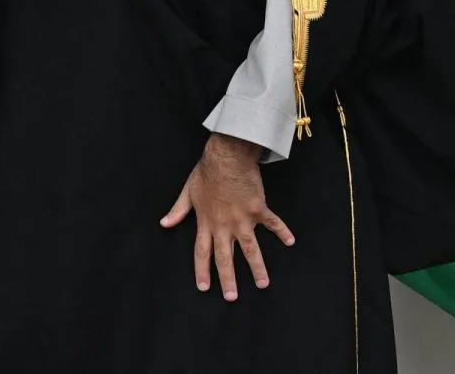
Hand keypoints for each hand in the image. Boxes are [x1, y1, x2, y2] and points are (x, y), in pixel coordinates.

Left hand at [161, 133, 294, 300]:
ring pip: (250, 249)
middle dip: (228, 279)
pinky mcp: (257, 210)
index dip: (202, 270)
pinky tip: (291, 241)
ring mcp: (242, 219)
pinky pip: (272, 224)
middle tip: (231, 297)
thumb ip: (178, 210)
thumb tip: (164, 223)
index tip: (204, 287)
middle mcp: (224, 226)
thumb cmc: (207, 172)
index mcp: (206, 222)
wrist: (226, 157)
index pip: (202, 252)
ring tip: (263, 284)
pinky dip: (282, 232)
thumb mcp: (188, 191)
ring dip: (257, 268)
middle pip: (225, 257)